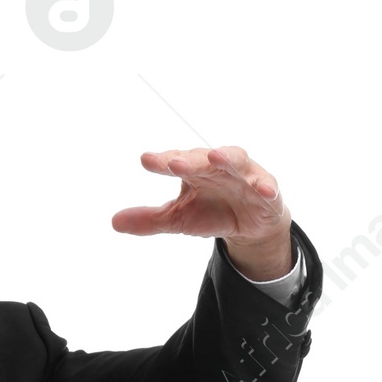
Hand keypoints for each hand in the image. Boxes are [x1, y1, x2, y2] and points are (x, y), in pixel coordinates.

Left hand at [112, 145, 293, 279]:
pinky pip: (267, 185)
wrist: (249, 224)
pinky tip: (263, 189)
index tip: (146, 161)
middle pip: (203, 159)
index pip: (176, 162)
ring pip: (236, 161)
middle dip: (190, 159)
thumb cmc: (212, 211)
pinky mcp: (266, 190)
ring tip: (216, 157)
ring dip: (227, 158)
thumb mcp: (178, 219)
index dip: (162, 161)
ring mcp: (244, 175)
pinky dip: (266, 185)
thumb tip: (114, 222)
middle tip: (174, 163)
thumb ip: (149, 219)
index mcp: (195, 170)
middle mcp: (218, 166)